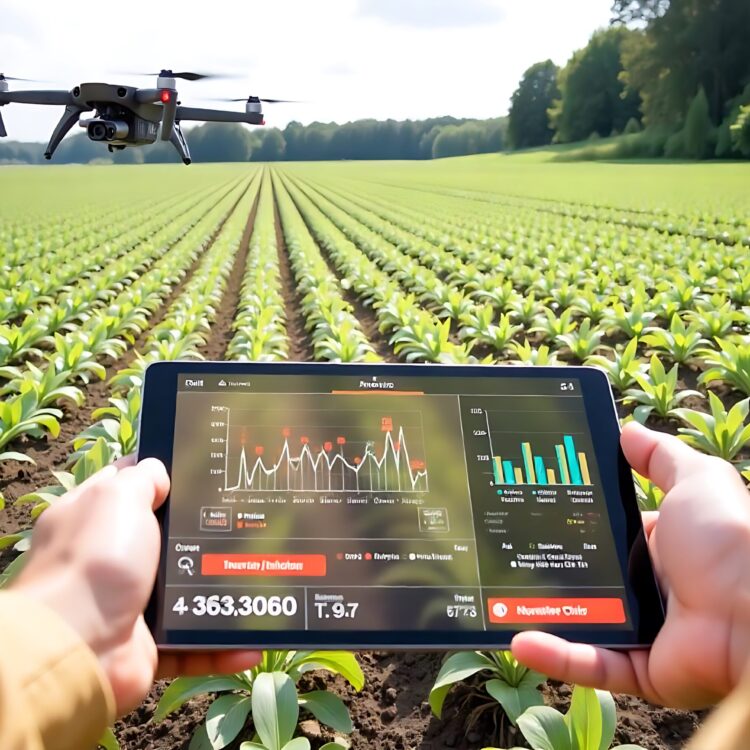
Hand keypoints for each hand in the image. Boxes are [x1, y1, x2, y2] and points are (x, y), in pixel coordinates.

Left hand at [12, 457, 261, 713]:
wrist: (77, 649)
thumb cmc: (97, 561)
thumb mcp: (118, 498)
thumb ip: (141, 479)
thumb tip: (158, 470)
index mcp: (95, 518)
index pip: (130, 485)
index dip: (162, 474)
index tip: (205, 467)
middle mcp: (110, 559)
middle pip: (166, 537)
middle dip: (205, 532)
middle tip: (248, 518)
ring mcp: (130, 603)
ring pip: (186, 591)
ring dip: (220, 591)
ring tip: (260, 578)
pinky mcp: (149, 644)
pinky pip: (193, 643)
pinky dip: (220, 647)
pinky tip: (251, 642)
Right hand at [511, 421, 749, 708]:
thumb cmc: (730, 539)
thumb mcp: (696, 481)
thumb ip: (660, 456)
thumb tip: (627, 429)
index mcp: (664, 547)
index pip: (609, 534)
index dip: (573, 522)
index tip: (531, 509)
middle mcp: (654, 589)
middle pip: (591, 579)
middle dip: (550, 569)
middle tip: (504, 554)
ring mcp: (647, 632)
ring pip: (583, 624)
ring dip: (542, 617)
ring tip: (500, 602)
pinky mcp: (643, 670)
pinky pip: (592, 664)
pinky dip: (555, 657)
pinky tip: (519, 640)